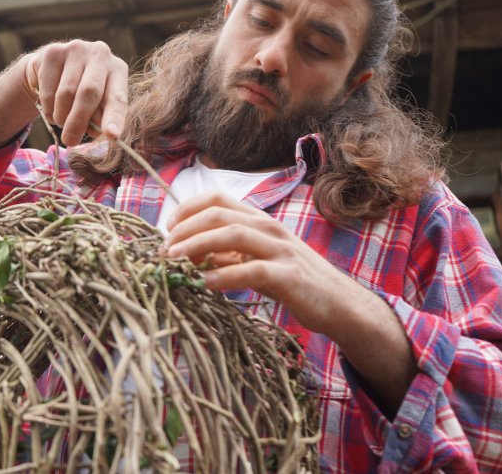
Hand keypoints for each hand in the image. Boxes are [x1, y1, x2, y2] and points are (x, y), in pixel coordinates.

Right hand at [25, 40, 128, 145]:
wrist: (50, 72)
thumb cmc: (80, 94)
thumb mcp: (96, 106)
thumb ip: (99, 118)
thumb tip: (99, 130)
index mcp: (118, 70)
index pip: (117, 97)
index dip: (115, 117)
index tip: (112, 135)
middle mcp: (100, 54)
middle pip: (89, 93)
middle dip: (78, 122)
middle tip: (70, 141)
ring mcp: (76, 49)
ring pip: (66, 93)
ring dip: (61, 116)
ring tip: (61, 121)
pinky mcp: (53, 52)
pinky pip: (49, 90)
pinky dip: (48, 108)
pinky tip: (51, 108)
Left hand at [162, 191, 354, 334]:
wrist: (338, 303)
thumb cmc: (292, 280)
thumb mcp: (255, 261)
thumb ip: (226, 254)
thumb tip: (185, 255)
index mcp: (259, 220)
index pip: (217, 199)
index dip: (187, 209)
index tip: (168, 229)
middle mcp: (268, 228)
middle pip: (218, 214)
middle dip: (185, 229)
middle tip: (164, 249)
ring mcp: (280, 250)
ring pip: (232, 235)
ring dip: (197, 245)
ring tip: (174, 261)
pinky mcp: (288, 276)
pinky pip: (251, 270)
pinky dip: (223, 275)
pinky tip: (203, 283)